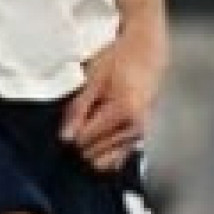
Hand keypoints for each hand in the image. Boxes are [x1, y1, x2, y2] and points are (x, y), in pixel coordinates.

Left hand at [62, 29, 163, 171]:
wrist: (148, 52)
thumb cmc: (118, 60)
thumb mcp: (93, 78)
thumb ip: (78, 109)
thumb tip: (65, 138)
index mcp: (123, 113)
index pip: (83, 140)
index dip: (69, 131)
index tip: (68, 117)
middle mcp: (135, 129)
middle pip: (92, 153)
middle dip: (80, 141)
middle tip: (78, 120)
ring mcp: (140, 135)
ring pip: (105, 161)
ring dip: (91, 148)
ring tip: (88, 126)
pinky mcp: (141, 136)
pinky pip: (119, 158)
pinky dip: (105, 153)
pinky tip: (99, 137)